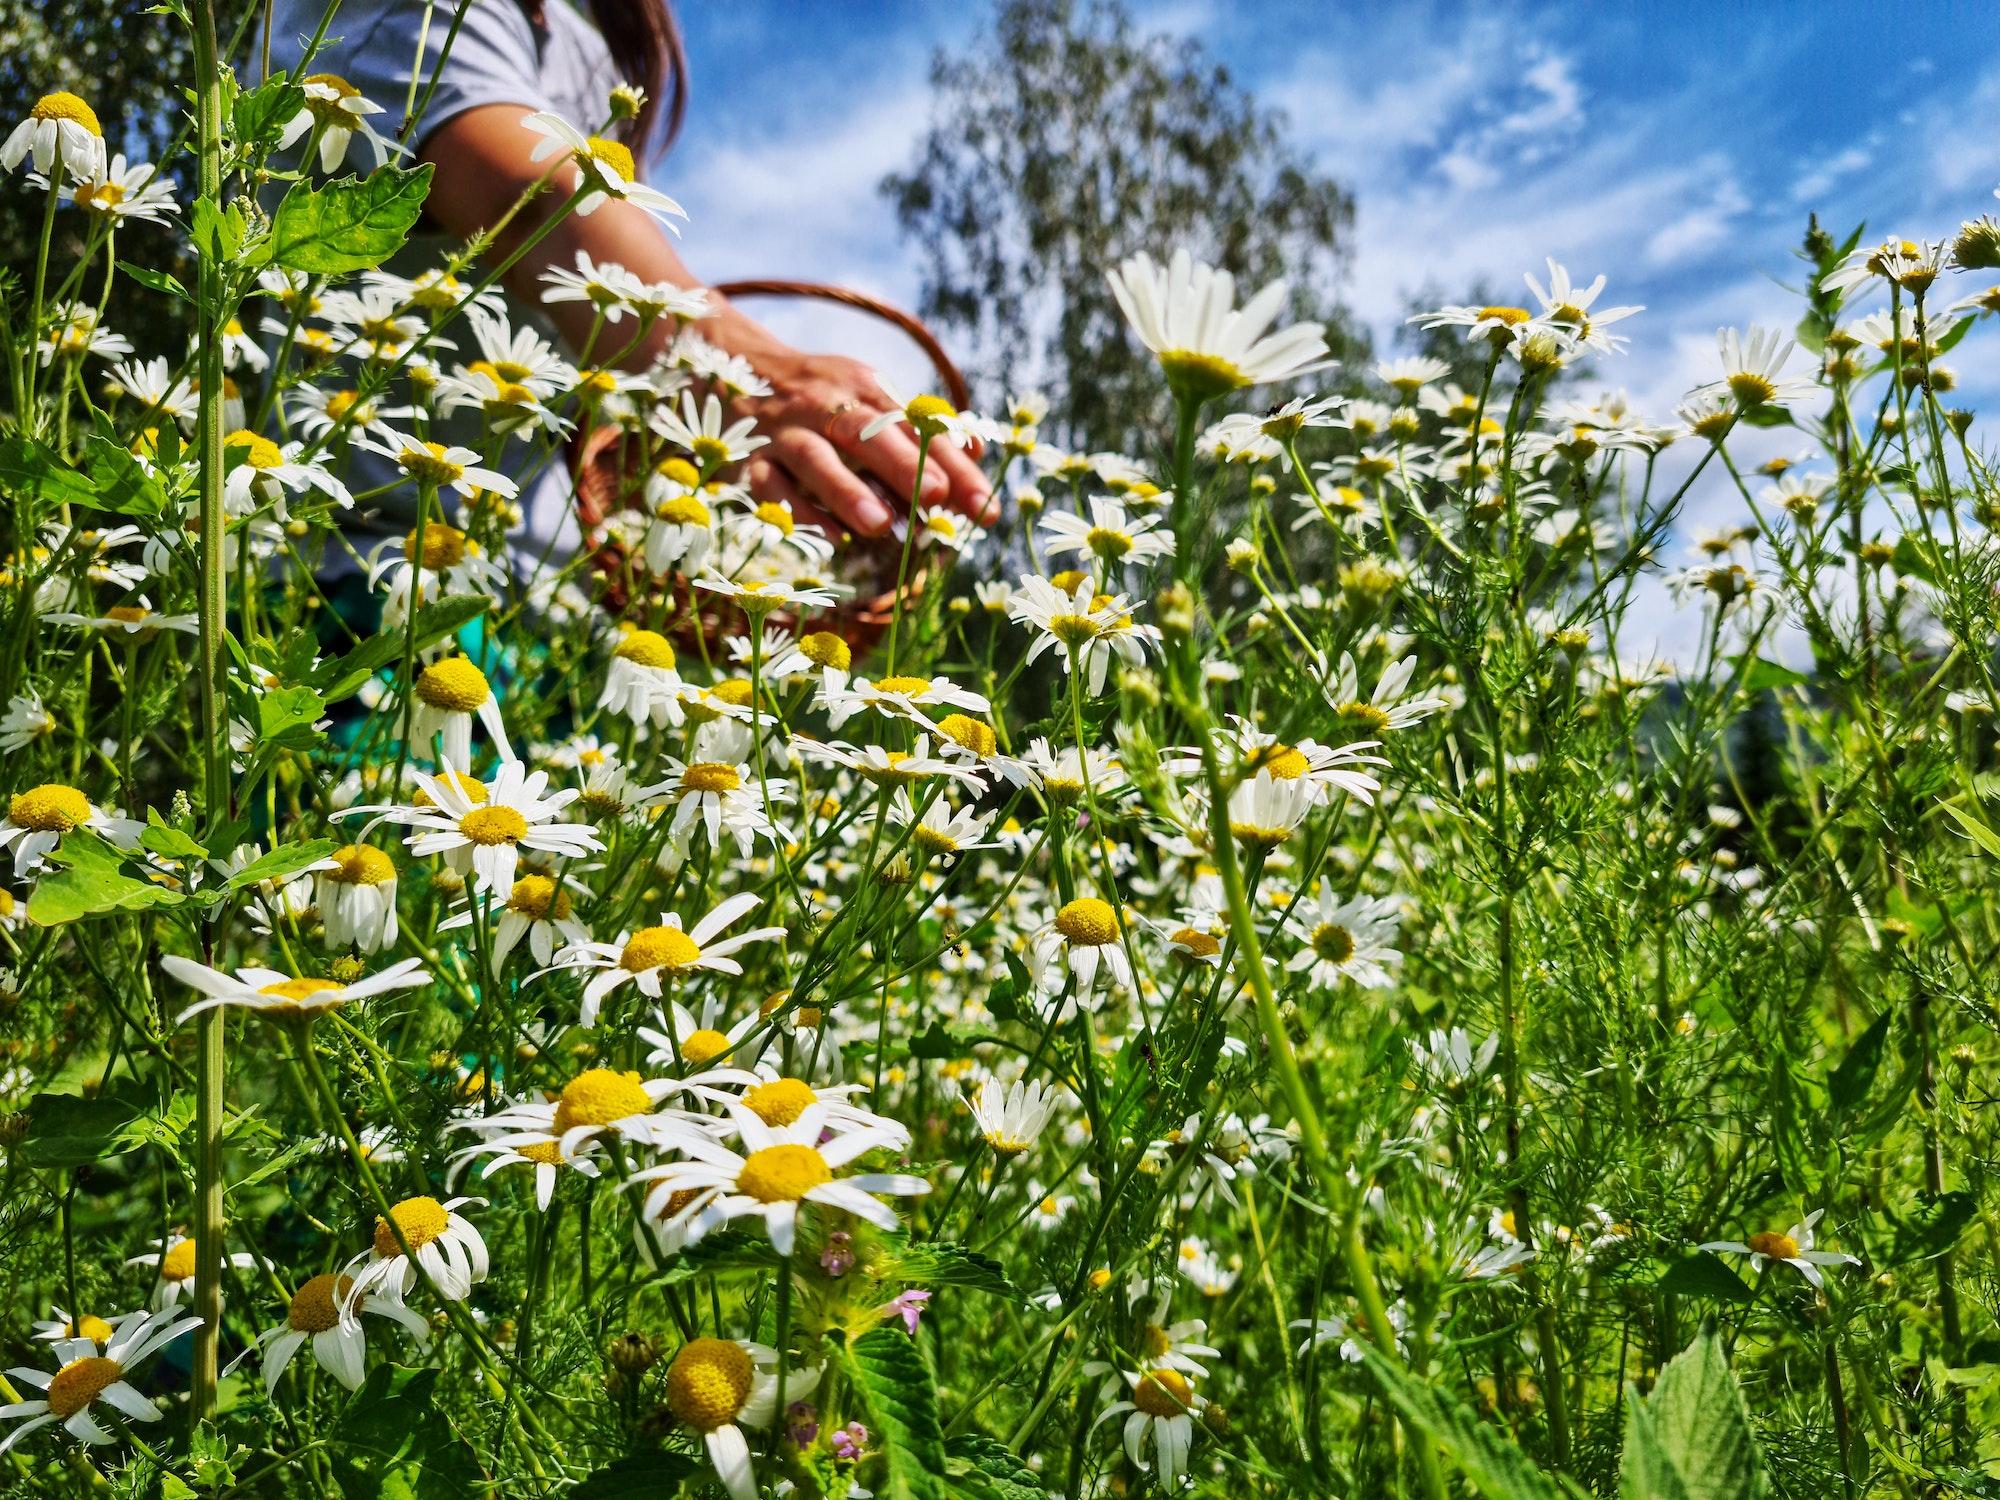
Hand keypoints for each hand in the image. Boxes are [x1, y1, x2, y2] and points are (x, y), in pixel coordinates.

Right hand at [730, 347, 995, 541]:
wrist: (737, 364)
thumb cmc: (824, 396)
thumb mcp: (872, 397)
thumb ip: (921, 427)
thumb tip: (977, 450)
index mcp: (865, 388)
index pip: (916, 428)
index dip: (954, 466)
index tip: (985, 507)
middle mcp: (824, 404)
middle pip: (866, 432)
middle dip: (904, 466)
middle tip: (939, 500)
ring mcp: (784, 431)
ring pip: (813, 457)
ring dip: (847, 490)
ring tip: (881, 526)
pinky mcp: (751, 458)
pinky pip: (770, 485)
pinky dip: (798, 511)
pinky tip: (830, 540)